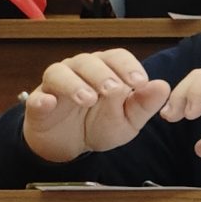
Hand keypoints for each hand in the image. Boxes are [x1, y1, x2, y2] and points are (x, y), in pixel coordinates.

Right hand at [19, 49, 170, 161]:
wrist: (72, 144)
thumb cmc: (101, 124)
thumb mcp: (129, 120)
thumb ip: (144, 104)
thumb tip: (163, 86)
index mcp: (106, 70)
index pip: (117, 57)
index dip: (128, 66)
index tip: (139, 82)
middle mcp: (80, 71)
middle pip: (89, 62)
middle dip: (102, 74)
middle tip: (113, 90)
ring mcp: (56, 85)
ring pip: (60, 73)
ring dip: (74, 84)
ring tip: (88, 99)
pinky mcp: (38, 102)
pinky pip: (37, 98)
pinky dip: (41, 99)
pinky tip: (48, 103)